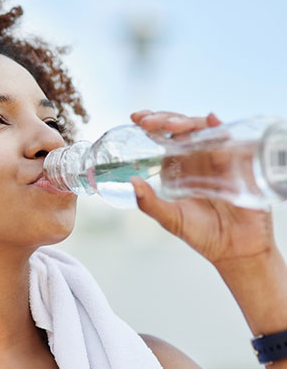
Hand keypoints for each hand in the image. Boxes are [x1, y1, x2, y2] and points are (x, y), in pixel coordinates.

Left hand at [128, 110, 275, 267]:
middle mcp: (197, 158)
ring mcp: (218, 158)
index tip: (136, 118)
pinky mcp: (238, 164)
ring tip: (171, 127)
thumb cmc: (202, 234)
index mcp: (179, 166)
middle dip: (165, 119)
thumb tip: (131, 182)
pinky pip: (230, 140)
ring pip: (203, 129)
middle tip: (149, 122)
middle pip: (182, 128)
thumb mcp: (170, 218)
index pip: (164, 137)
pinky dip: (220, 128)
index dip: (152, 123)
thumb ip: (149, 203)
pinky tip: (211, 121)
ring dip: (187, 122)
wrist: (236, 250)